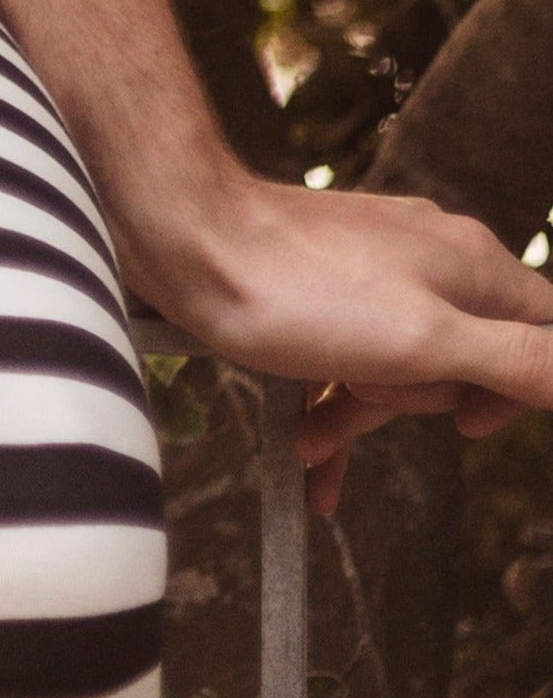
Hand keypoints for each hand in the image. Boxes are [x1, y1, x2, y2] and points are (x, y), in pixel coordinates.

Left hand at [146, 172, 552, 512]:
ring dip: (359, 414)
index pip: (543, 338)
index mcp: (472, 266)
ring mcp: (374, 272)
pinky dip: (331, 406)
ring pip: (399, 366)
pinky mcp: (323, 288)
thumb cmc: (299, 290)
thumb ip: (520, 360)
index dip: (516, 392)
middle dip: (416, 401)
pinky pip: (350, 358)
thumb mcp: (428, 340)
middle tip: (363, 391)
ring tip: (309, 439)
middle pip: (466, 361)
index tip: (463, 419)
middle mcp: (432, 260)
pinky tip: (308, 462)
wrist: (181, 235)